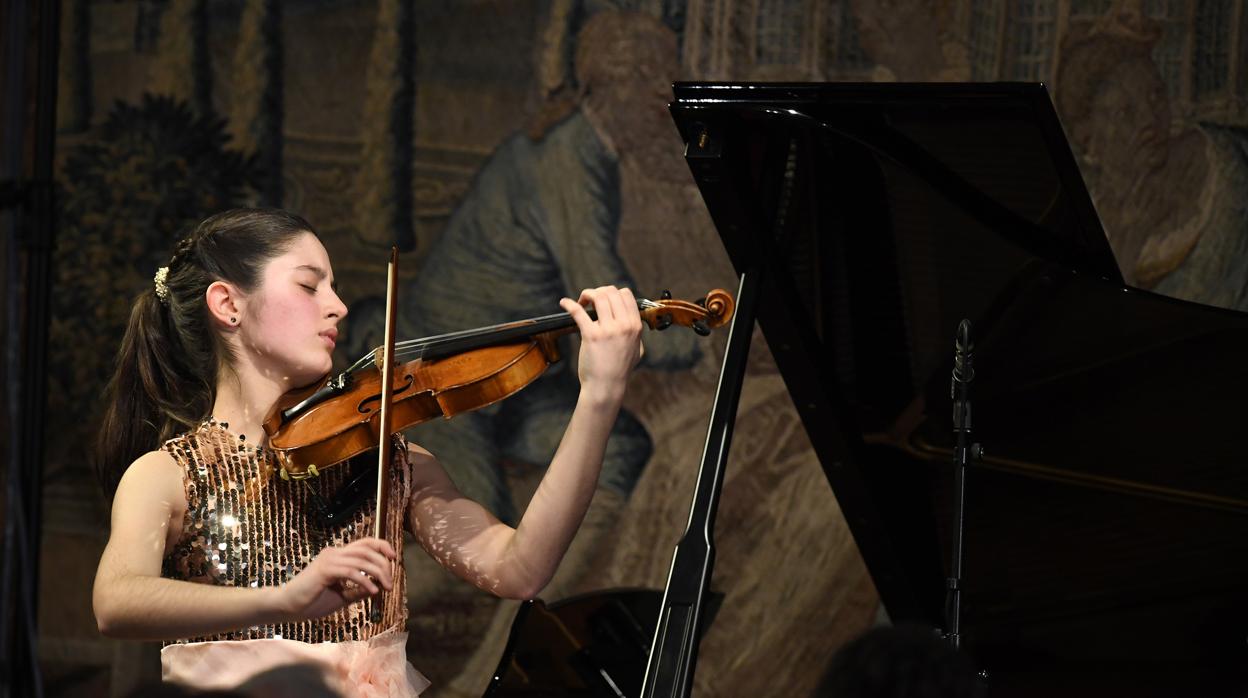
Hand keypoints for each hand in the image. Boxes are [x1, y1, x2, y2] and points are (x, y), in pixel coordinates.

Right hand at [275, 537, 395, 621]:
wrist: (286, 608)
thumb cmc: (311, 602)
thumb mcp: (341, 596)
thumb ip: (358, 590)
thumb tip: (378, 587)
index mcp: (338, 556)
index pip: (365, 543)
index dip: (382, 546)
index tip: (394, 558)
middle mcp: (334, 553)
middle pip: (367, 549)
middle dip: (384, 564)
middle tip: (391, 583)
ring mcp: (329, 559)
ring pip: (362, 559)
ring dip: (378, 573)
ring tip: (386, 588)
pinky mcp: (324, 570)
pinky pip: (351, 571)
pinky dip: (365, 581)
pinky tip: (373, 591)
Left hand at [560, 286, 643, 401]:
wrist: (606, 387)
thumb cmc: (619, 370)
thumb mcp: (637, 349)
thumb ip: (636, 334)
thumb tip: (632, 322)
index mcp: (635, 326)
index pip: (626, 294)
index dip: (613, 293)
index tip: (604, 300)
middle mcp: (624, 325)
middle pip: (611, 292)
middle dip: (598, 292)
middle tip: (590, 301)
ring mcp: (608, 330)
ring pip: (598, 296)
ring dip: (587, 295)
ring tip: (580, 302)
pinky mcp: (591, 335)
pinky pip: (578, 311)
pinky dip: (569, 304)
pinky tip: (564, 303)